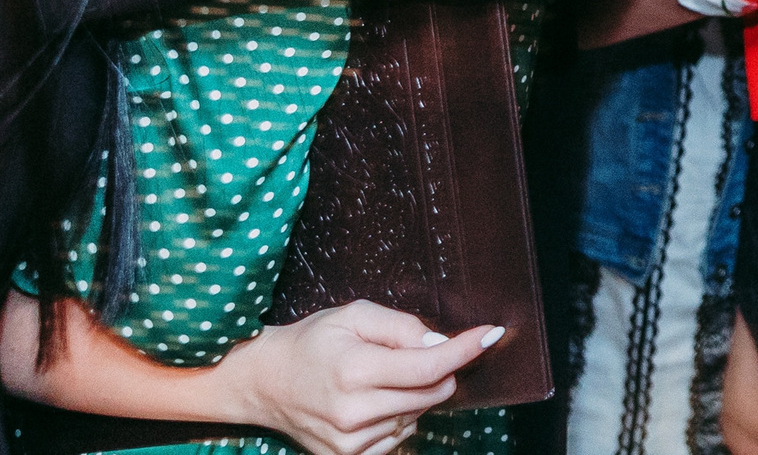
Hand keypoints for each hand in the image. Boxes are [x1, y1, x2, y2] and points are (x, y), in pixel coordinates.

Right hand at [217, 302, 501, 454]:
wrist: (265, 382)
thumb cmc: (312, 341)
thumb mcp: (354, 315)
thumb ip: (402, 326)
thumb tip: (440, 343)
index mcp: (355, 370)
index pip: (429, 367)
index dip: (466, 349)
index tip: (492, 333)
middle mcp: (354, 412)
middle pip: (433, 393)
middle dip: (438, 370)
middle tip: (411, 352)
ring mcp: (351, 442)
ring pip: (419, 415)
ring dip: (414, 394)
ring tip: (378, 377)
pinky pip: (401, 437)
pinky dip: (399, 416)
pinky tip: (374, 402)